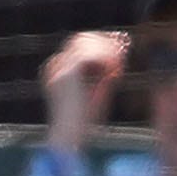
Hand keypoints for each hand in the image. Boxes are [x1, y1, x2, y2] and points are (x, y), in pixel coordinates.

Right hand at [41, 30, 126, 149]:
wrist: (70, 137)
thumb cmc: (85, 120)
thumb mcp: (98, 91)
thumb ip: (104, 74)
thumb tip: (117, 58)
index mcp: (59, 69)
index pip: (79, 43)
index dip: (102, 45)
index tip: (120, 56)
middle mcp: (55, 65)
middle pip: (81, 38)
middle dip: (105, 44)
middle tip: (122, 58)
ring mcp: (58, 68)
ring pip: (85, 43)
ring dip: (106, 52)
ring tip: (118, 68)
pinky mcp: (67, 74)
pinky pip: (89, 54)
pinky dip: (105, 59)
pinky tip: (114, 72)